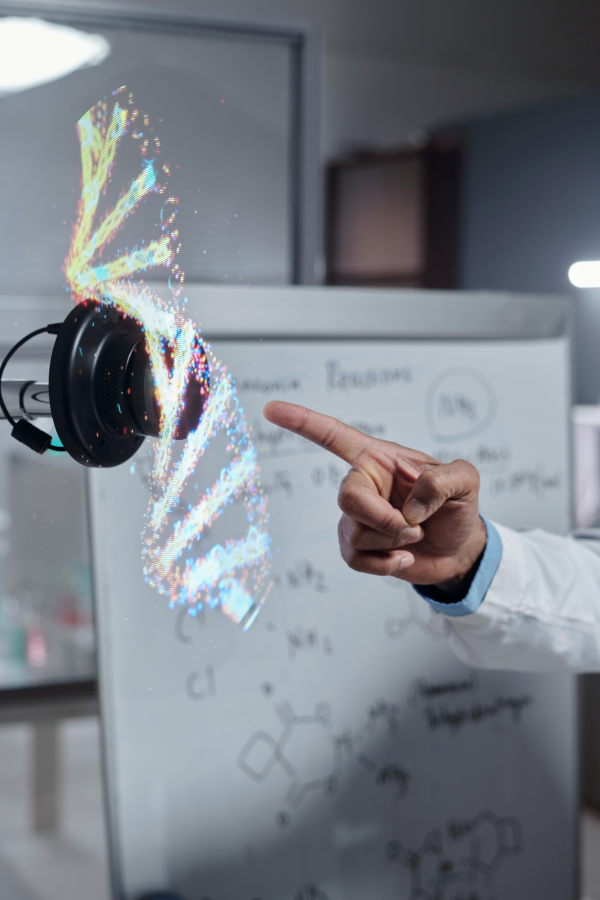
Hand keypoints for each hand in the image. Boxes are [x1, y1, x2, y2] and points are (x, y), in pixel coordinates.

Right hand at [262, 401, 485, 590]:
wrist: (459, 551)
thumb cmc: (457, 509)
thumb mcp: (466, 481)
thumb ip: (444, 480)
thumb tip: (410, 507)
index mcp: (379, 459)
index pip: (333, 436)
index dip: (301, 422)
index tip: (270, 408)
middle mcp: (363, 484)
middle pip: (347, 498)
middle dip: (383, 519)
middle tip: (413, 526)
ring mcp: (356, 517)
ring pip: (356, 531)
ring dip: (393, 540)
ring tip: (415, 536)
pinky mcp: (357, 547)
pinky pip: (354, 558)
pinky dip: (384, 564)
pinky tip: (403, 558)